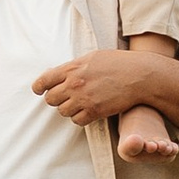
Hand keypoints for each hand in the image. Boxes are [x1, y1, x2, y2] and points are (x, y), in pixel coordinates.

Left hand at [32, 49, 178, 128]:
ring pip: (63, 111)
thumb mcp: (93, 57)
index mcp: (72, 68)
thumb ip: (74, 66)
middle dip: (56, 99)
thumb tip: (57, 73)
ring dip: (69, 109)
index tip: (40, 90)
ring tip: (79, 103)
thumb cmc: (118, 64)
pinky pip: (77, 121)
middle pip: (50, 99)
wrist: (139, 76)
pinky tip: (87, 111)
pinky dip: (80, 118)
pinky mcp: (94, 112)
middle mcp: (74, 84)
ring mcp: (84, 99)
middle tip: (65, 97)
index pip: (43, 81)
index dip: (39, 87)